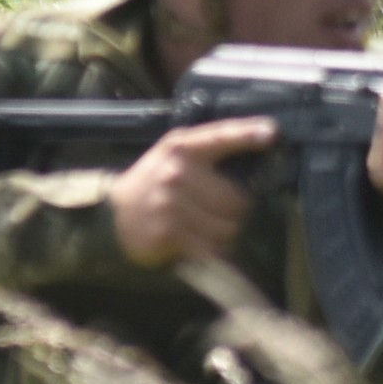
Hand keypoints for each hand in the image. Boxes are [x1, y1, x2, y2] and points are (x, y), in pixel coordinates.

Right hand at [111, 116, 272, 267]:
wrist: (111, 217)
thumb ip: (206, 152)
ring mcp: (171, 204)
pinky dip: (212, 251)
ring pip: (228, 226)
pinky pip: (211, 247)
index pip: (220, 136)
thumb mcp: (171, 157)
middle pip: (237, 198)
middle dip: (235, 211)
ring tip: (205, 228)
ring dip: (225, 234)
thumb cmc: (152, 185)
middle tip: (217, 213)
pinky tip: (198, 243)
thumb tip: (256, 152)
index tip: (271, 132)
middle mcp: (176, 172)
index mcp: (181, 148)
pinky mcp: (169, 232)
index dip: (247, 134)